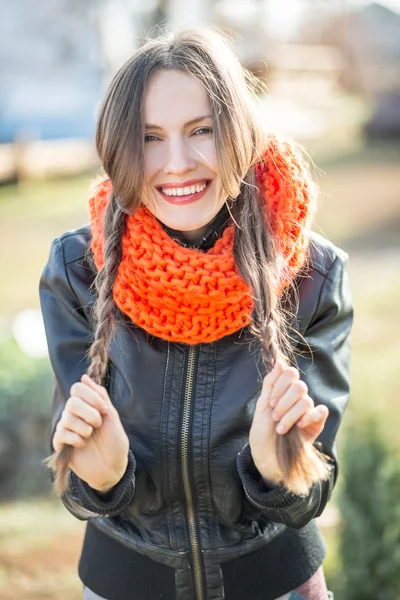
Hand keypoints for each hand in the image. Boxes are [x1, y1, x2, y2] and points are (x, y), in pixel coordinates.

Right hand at [52, 374, 129, 491]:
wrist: (113, 467)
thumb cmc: (114, 442)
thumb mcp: (112, 416)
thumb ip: (100, 396)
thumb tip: (84, 377)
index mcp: (86, 405)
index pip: (77, 388)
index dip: (91, 397)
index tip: (104, 410)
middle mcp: (73, 414)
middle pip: (72, 402)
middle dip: (90, 413)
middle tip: (98, 425)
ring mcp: (66, 429)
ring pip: (67, 418)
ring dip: (85, 428)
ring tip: (90, 437)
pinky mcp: (61, 444)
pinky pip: (61, 434)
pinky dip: (76, 439)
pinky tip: (82, 445)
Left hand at [249, 359, 328, 483]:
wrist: (267, 457)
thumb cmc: (262, 432)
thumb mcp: (262, 406)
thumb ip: (271, 383)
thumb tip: (280, 362)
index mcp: (284, 390)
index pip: (290, 373)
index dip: (280, 386)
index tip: (270, 402)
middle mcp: (297, 398)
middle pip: (299, 386)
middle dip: (284, 403)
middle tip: (275, 417)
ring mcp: (307, 410)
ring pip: (306, 400)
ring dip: (290, 415)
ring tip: (281, 429)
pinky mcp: (316, 424)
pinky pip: (321, 411)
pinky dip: (309, 417)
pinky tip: (299, 427)